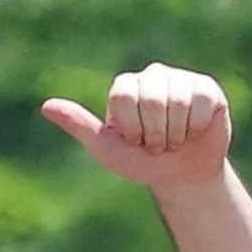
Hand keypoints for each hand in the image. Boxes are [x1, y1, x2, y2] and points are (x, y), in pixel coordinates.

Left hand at [41, 62, 231, 189]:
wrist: (182, 176)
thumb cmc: (142, 163)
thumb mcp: (107, 149)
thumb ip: (79, 126)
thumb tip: (46, 106)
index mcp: (124, 87)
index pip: (123, 99)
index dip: (132, 129)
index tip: (136, 142)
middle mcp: (151, 76)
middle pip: (150, 99)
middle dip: (155, 133)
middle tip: (158, 143)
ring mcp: (180, 79)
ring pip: (177, 101)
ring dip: (177, 133)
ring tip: (175, 138)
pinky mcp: (206, 88)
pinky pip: (201, 103)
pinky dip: (196, 127)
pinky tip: (194, 130)